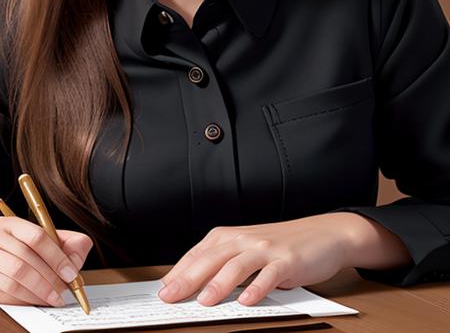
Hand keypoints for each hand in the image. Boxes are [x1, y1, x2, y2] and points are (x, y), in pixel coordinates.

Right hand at [0, 217, 92, 305]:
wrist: (1, 252)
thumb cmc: (27, 246)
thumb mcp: (48, 237)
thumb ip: (67, 243)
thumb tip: (75, 262)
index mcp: (13, 226)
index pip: (37, 238)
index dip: (56, 258)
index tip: (70, 274)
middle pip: (24, 262)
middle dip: (49, 280)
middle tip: (64, 292)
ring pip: (13, 281)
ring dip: (37, 293)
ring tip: (53, 299)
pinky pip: (5, 294)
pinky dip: (24, 300)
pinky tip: (37, 300)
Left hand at [158, 213, 355, 306]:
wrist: (322, 234)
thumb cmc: (281, 246)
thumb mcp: (249, 250)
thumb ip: (224, 265)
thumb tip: (194, 287)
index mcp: (231, 237)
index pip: (199, 253)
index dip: (179, 271)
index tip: (161, 290)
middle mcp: (246, 239)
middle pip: (212, 258)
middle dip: (188, 278)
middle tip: (169, 297)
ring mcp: (267, 249)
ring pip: (238, 265)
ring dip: (220, 283)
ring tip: (204, 301)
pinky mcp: (288, 260)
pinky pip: (270, 274)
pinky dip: (258, 287)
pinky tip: (248, 300)